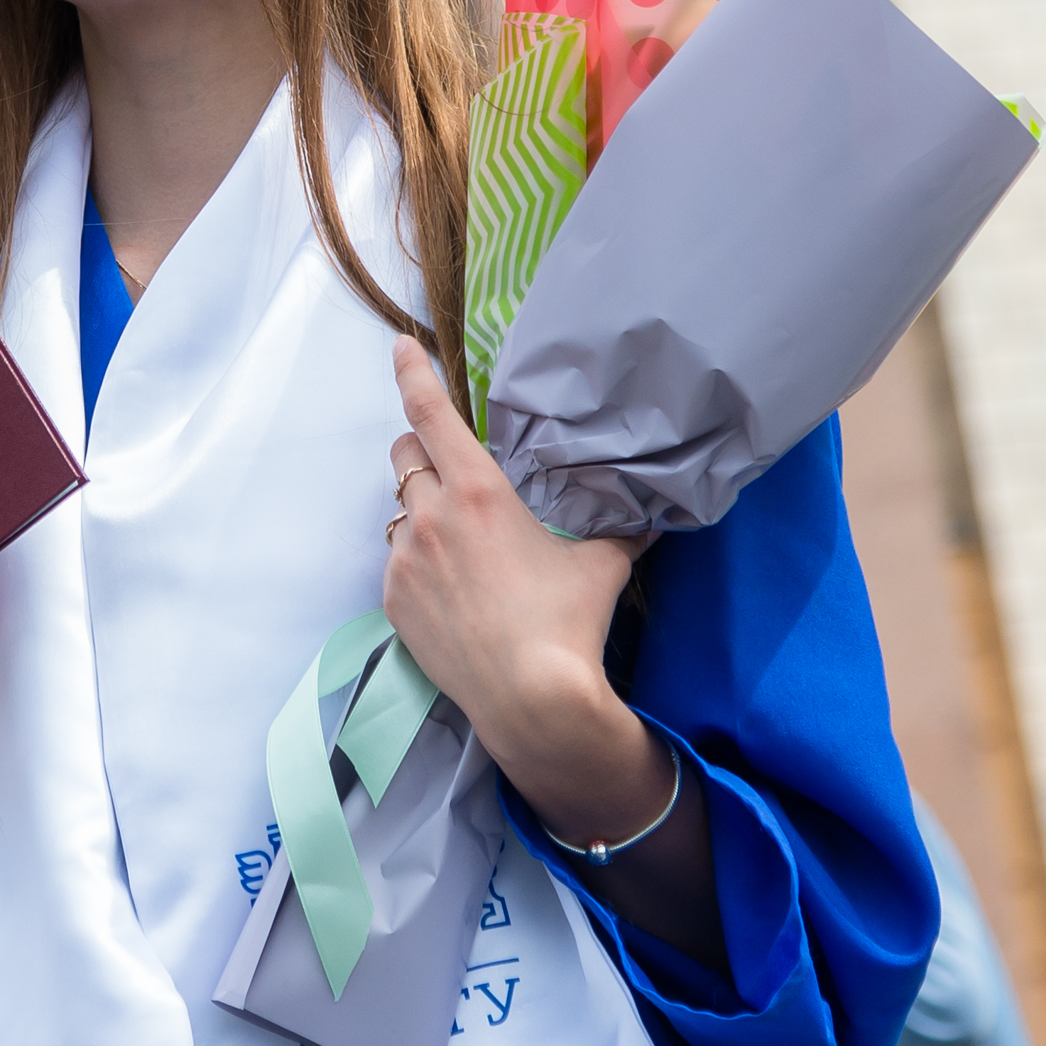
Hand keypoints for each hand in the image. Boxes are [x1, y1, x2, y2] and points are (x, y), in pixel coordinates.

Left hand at [376, 338, 667, 846]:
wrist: (531, 701)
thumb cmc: (568, 624)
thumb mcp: (602, 563)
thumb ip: (621, 526)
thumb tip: (653, 508)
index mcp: (478, 492)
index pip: (431, 413)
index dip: (413, 372)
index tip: (401, 344)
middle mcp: (431, 516)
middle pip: (404, 455)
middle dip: (422, 452)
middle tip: (453, 473)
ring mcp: (405, 560)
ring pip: (400, 513)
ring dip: (424, 514)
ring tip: (465, 549)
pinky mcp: (392, 599)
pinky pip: (397, 561)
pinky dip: (419, 561)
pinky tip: (455, 591)